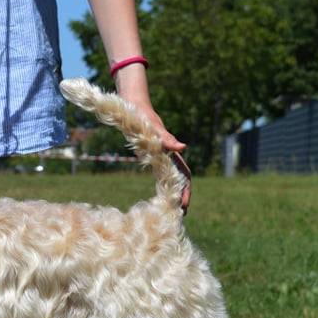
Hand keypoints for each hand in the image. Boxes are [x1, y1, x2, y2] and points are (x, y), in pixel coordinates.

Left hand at [114, 64, 190, 211]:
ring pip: (173, 176)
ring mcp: (161, 153)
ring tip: (174, 208)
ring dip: (176, 192)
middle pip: (181, 178)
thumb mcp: (152, 127)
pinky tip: (163, 194)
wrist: (132, 103)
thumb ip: (167, 138)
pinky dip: (166, 184)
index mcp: (169, 151)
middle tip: (181, 214)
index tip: (184, 206)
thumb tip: (183, 148)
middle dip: (183, 195)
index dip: (185, 191)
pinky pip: (163, 171)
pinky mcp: (152, 152)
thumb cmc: (141, 114)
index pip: (183, 175)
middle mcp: (167, 153)